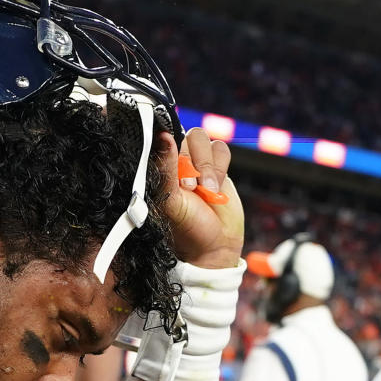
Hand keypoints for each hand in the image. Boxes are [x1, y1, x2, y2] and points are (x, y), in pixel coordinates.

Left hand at [155, 128, 243, 268]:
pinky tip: (215, 188)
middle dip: (194, 164)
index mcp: (158, 167)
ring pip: (204, 139)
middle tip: (192, 189)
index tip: (178, 172)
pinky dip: (220, 167)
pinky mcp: (217, 166)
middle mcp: (175, 160)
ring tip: (207, 191)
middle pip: (187, 136)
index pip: (162, 136)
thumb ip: (166, 167)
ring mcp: (196, 162)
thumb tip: (163, 136)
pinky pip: (221, 148)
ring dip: (208, 166)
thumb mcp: (170, 199)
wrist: (214, 245)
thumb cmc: (185, 226)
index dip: (172, 148)